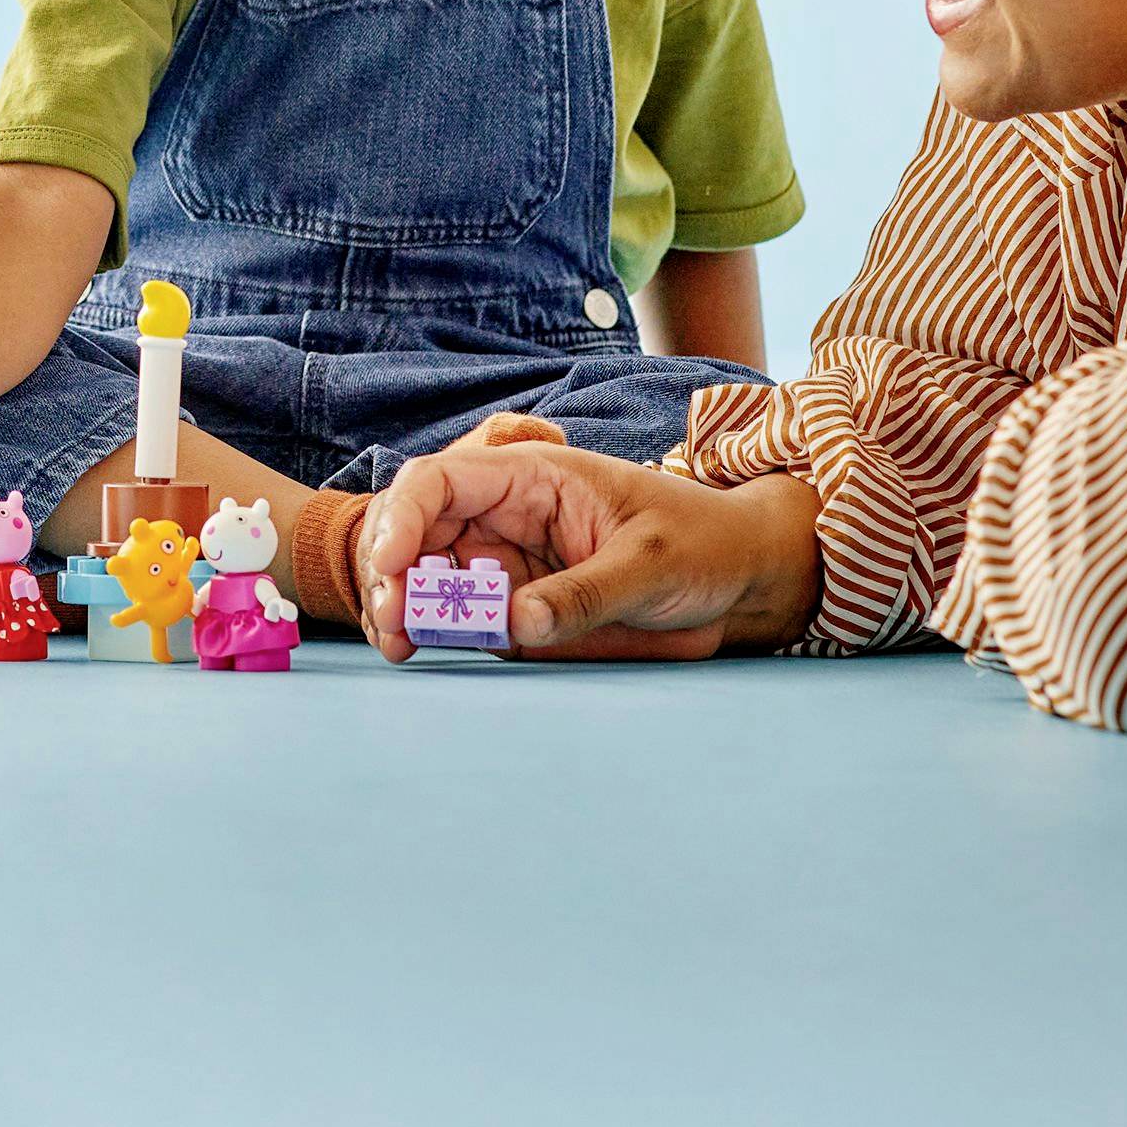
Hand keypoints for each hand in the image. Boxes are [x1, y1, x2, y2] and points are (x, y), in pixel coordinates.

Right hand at [364, 444, 821, 663]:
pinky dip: (425, 630)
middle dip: (391, 569)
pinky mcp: (512, 606)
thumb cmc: (701, 545)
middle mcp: (504, 514)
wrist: (736, 579)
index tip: (391, 568)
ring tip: (400, 644)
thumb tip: (517, 622)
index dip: (405, 517)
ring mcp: (504, 562)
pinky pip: (455, 615)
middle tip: (394, 624)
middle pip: (418, 528)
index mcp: (532, 477)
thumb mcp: (652, 564)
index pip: (444, 480)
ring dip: (400, 603)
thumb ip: (586, 593)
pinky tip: (416, 649)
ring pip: (425, 573)